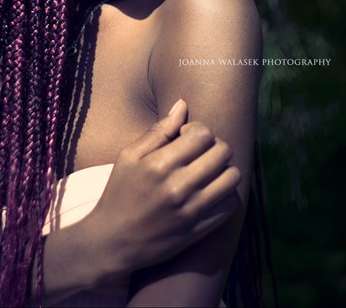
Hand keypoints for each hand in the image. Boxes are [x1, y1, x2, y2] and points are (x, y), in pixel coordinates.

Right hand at [86, 99, 240, 277]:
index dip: (197, 130)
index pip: (202, 134)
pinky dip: (225, 192)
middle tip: (200, 151)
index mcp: (158, 165)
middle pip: (222, 152)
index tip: (186, 137)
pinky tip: (210, 190)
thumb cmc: (119, 192)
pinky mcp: (199, 230)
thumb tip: (182, 104)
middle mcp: (177, 187)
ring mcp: (191, 211)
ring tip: (208, 170)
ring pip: (232, 177)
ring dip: (224, 168)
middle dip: (214, 145)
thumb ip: (159, 130)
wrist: (113, 242)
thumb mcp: (128, 156)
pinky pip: (230, 203)